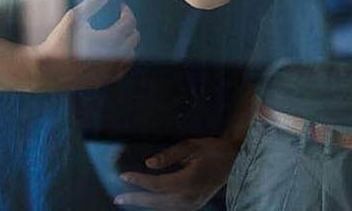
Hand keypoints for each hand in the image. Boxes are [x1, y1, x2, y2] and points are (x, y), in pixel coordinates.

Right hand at [26, 0, 137, 91]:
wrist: (43, 70)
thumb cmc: (58, 41)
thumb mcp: (76, 16)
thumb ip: (96, 0)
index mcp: (109, 40)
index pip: (130, 22)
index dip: (126, 11)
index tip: (120, 6)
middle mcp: (113, 58)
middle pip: (133, 38)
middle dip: (128, 26)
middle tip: (119, 19)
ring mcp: (109, 73)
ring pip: (130, 56)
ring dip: (127, 43)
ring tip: (116, 34)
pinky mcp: (103, 82)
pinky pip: (122, 70)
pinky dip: (122, 60)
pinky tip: (113, 52)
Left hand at [116, 135, 238, 208]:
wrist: (234, 160)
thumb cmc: (212, 149)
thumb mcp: (191, 146)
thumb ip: (169, 155)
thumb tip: (149, 164)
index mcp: (187, 182)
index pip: (156, 185)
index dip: (139, 181)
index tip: (124, 175)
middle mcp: (188, 197)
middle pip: (156, 201)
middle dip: (135, 199)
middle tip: (117, 198)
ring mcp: (192, 204)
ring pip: (162, 207)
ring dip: (144, 204)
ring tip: (128, 200)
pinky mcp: (194, 205)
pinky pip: (170, 208)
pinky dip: (157, 205)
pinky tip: (148, 201)